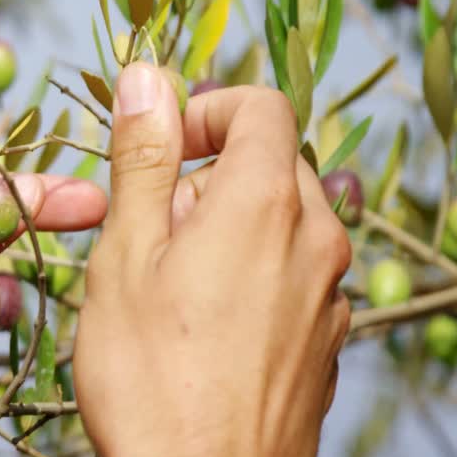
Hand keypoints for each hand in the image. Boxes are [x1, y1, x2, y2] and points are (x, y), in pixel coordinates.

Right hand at [74, 63, 350, 456]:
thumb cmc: (151, 379)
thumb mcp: (125, 254)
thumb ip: (145, 158)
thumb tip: (148, 77)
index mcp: (267, 203)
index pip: (263, 105)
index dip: (208, 108)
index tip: (163, 148)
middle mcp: (318, 240)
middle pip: (273, 164)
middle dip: (209, 175)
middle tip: (149, 231)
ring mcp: (331, 297)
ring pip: (283, 224)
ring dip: (229, 229)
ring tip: (169, 288)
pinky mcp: (328, 344)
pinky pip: (294, 278)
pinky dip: (252, 276)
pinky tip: (202, 331)